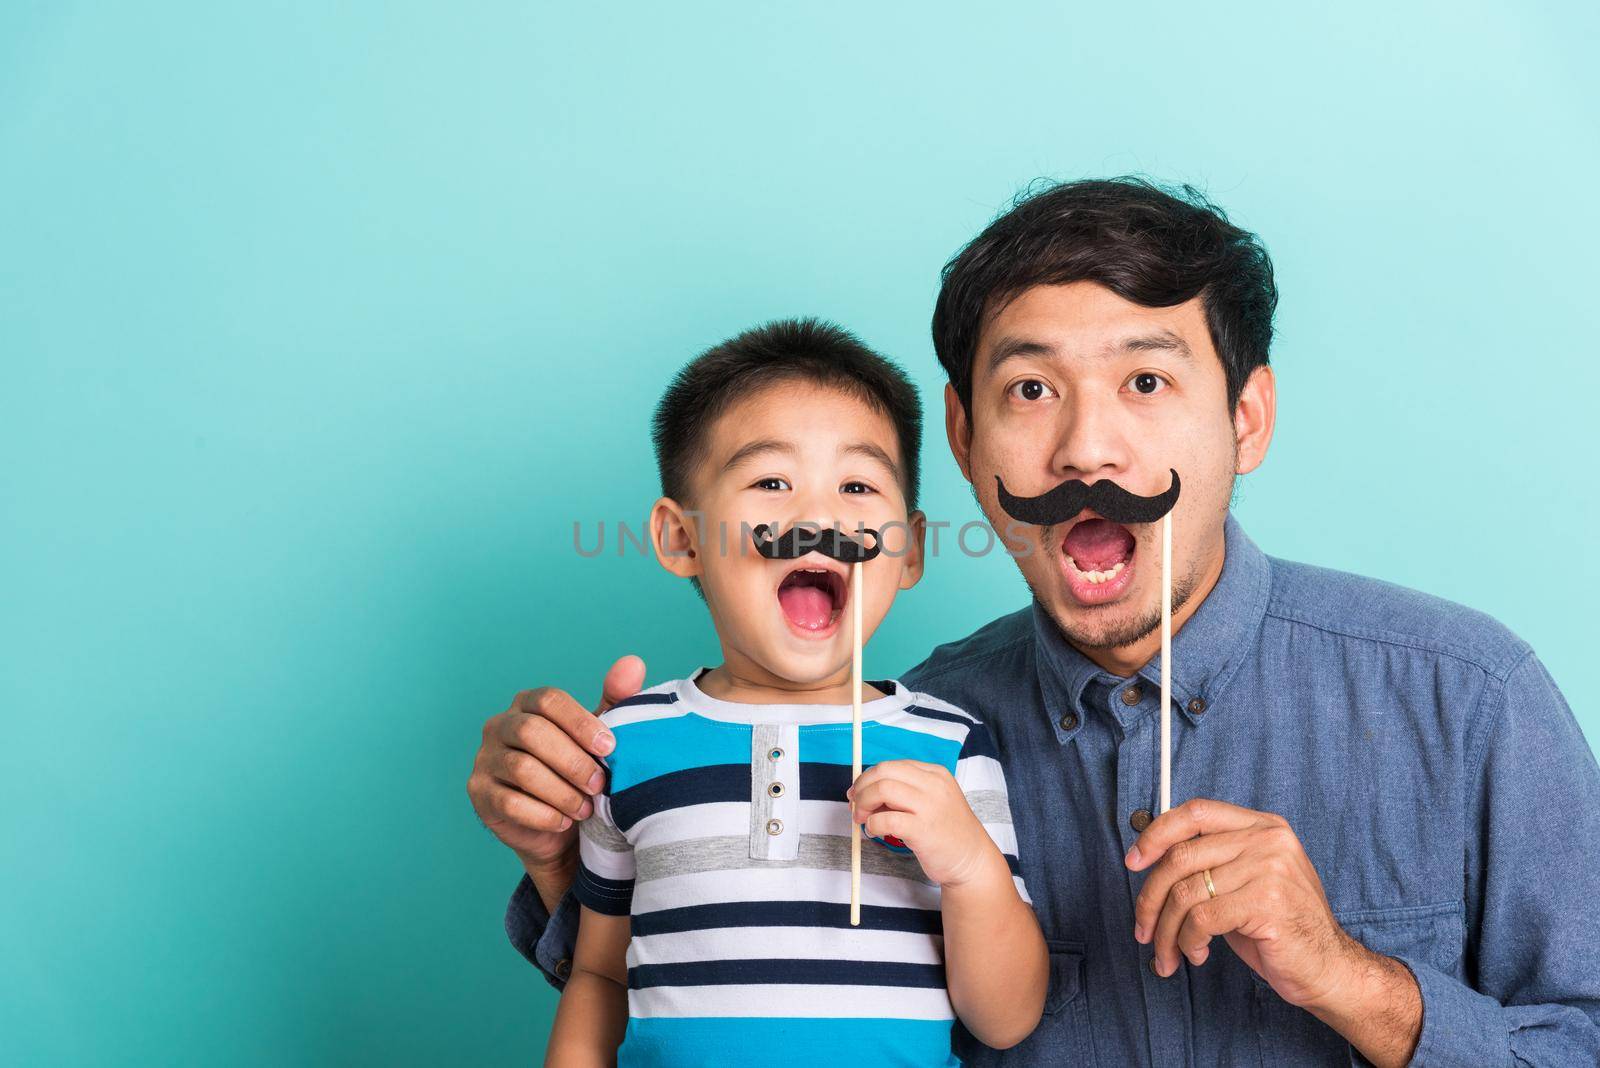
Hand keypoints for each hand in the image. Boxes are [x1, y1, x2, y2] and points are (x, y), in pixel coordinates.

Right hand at [466, 656, 644, 881]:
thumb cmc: (579, 771)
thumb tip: (633, 662)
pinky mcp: (479, 793)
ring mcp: (484, 758)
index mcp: (528, 704)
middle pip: (532, 731)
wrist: (558, 826)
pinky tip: (564, 821)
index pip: (550, 700)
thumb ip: (616, 700)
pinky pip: (510, 802)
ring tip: (586, 808)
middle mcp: (500, 725)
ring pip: (521, 768)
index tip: (609, 747)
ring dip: (561, 792)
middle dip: (572, 760)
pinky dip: (543, 815)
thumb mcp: (599, 737)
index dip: (580, 723)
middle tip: (599, 784)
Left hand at [848, 760, 999, 887]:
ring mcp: (929, 806)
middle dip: (862, 787)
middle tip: (855, 805)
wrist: (972, 859)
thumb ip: (903, 793)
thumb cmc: (947, 831)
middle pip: (884, 771)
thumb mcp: (931, 801)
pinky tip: (875, 831)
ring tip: (863, 819)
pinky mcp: (923, 830)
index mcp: (935, 774)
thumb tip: (863, 791)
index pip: (892, 765)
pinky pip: (885, 819)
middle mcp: (934, 785)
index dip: (868, 778)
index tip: (858, 792)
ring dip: (863, 804)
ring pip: (882, 789)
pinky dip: (872, 824)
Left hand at [1126, 797, 1361, 1007]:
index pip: (1195, 812)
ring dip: (1167, 930)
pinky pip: (1202, 919)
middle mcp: (1266, 839)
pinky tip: (1197, 954)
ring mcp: (1269, 868)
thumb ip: (1211, 861)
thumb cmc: (1279, 927)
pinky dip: (1188, 942)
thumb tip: (1149, 859)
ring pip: (1186, 893)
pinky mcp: (1267, 902)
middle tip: (1142, 927)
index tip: (1133, 861)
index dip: (1156, 834)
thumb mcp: (1246, 881)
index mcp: (1261, 825)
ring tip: (1169, 953)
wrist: (1329, 967)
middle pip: (1181, 856)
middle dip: (1151, 897)